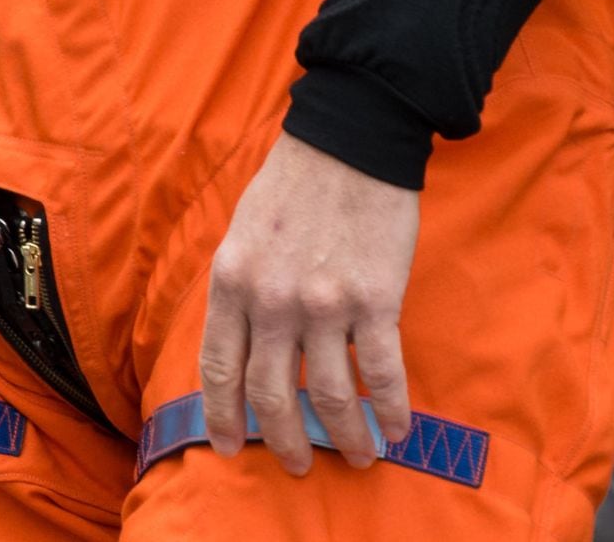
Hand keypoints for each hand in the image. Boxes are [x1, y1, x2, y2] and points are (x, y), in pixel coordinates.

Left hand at [200, 131, 419, 473]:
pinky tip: (395, 429)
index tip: (228, 448)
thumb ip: (241, 290)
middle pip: (269, 392)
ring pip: (327, 394)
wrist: (347, 146)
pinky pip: (380, 372)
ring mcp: (322, 303)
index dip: (222, 415)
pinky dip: (389, 409)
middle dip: (281, 439)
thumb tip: (244, 346)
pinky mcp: (373, 300)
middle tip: (294, 466)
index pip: (218, 366)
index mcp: (230, 280)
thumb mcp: (242, 235)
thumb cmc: (292, 188)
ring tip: (356, 456)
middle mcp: (270, 298)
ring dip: (343, 435)